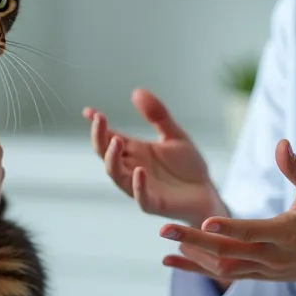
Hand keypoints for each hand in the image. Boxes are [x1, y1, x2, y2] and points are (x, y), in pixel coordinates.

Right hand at [83, 88, 227, 225]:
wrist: (207, 193)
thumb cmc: (188, 166)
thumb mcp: (174, 135)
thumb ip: (157, 116)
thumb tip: (136, 91)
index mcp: (135, 151)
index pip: (109, 137)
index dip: (98, 125)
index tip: (88, 111)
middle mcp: (132, 168)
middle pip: (106, 154)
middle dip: (99, 138)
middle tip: (100, 120)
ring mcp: (141, 186)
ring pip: (117, 175)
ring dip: (113, 159)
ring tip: (117, 140)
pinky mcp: (154, 203)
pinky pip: (141, 197)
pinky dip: (138, 185)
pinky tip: (140, 171)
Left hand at [158, 139, 295, 295]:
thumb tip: (282, 143)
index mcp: (287, 233)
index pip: (253, 231)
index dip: (229, 227)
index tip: (206, 220)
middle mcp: (272, 256)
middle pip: (228, 251)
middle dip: (195, 240)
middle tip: (165, 229)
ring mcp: (264, 270)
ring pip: (223, 267)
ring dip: (193, 256)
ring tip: (167, 241)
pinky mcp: (259, 276)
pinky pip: (224, 275)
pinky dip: (197, 268)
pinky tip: (173, 260)